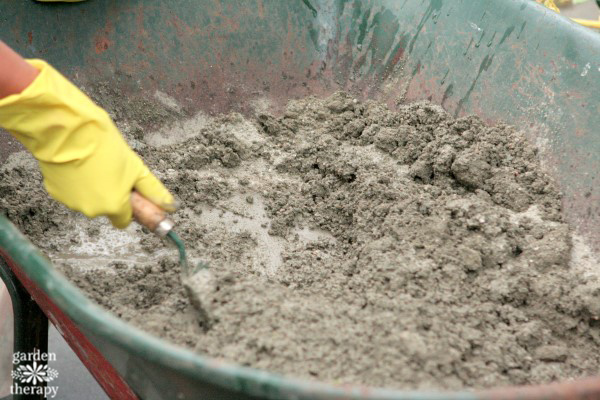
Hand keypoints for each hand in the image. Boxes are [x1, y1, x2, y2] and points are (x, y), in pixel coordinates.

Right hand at [0, 60, 174, 227]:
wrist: (67, 130)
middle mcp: (92, 210)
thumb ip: (152, 190)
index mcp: (114, 206)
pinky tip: (78, 164)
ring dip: (93, 187)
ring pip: (88, 199)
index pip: (124, 220)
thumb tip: (170, 205)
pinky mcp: (55, 192)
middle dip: (111, 194)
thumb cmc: (103, 146)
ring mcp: (72, 202)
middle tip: (112, 171)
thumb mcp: (135, 167)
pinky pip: (71, 191)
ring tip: (93, 164)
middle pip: (107, 208)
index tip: (129, 191)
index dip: (129, 206)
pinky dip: (75, 182)